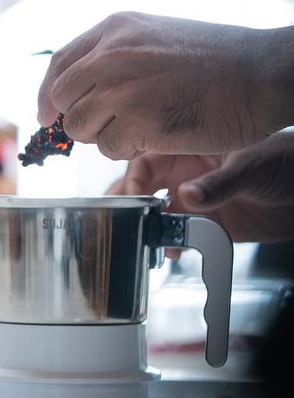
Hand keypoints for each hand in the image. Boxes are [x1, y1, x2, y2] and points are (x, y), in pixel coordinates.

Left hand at [38, 12, 293, 159]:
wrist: (261, 74)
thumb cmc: (214, 61)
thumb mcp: (155, 39)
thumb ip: (112, 59)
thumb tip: (74, 93)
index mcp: (115, 29)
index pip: (58, 65)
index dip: (47, 96)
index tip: (46, 117)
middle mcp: (112, 56)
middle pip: (63, 103)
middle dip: (80, 121)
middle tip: (111, 125)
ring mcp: (125, 89)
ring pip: (81, 130)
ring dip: (105, 137)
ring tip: (143, 126)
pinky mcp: (142, 123)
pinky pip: (109, 149)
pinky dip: (127, 150)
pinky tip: (156, 135)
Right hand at [107, 131, 293, 242]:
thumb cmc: (285, 163)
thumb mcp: (251, 166)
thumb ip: (219, 183)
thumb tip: (187, 195)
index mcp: (191, 147)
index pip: (148, 158)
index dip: (135, 179)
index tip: (135, 198)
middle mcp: (187, 172)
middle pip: (144, 185)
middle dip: (128, 202)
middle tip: (120, 219)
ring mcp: (194, 198)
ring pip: (156, 211)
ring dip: (145, 225)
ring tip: (141, 238)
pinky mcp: (204, 222)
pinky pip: (176, 232)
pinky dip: (168, 242)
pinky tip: (169, 249)